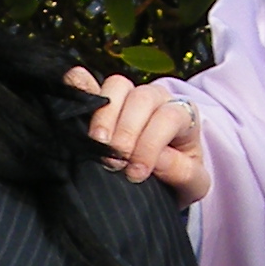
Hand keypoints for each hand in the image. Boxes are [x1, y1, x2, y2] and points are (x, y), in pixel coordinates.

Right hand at [64, 68, 210, 206]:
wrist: (161, 177)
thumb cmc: (178, 177)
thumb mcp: (194, 184)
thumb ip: (184, 173)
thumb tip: (158, 161)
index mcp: (183, 115)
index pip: (169, 117)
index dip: (151, 144)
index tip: (136, 174)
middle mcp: (156, 99)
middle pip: (142, 98)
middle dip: (126, 131)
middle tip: (113, 163)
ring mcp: (127, 95)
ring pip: (117, 86)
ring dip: (103, 114)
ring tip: (96, 143)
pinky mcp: (99, 97)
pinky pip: (87, 81)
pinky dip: (77, 87)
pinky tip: (70, 108)